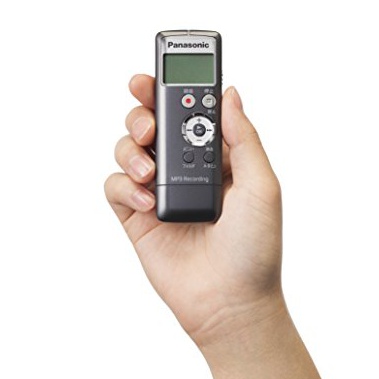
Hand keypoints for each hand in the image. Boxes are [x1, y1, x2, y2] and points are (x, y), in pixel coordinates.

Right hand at [105, 75, 284, 346]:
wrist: (231, 304)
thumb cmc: (256, 249)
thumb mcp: (262, 186)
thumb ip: (243, 138)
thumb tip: (230, 94)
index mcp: (218, 159)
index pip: (190, 113)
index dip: (171, 90)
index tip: (155, 73)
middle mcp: (185, 172)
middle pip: (151, 125)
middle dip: (142, 112)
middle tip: (146, 121)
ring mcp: (159, 195)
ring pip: (128, 151)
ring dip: (131, 149)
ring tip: (149, 168)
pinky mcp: (137, 220)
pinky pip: (115, 188)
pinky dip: (124, 187)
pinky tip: (146, 204)